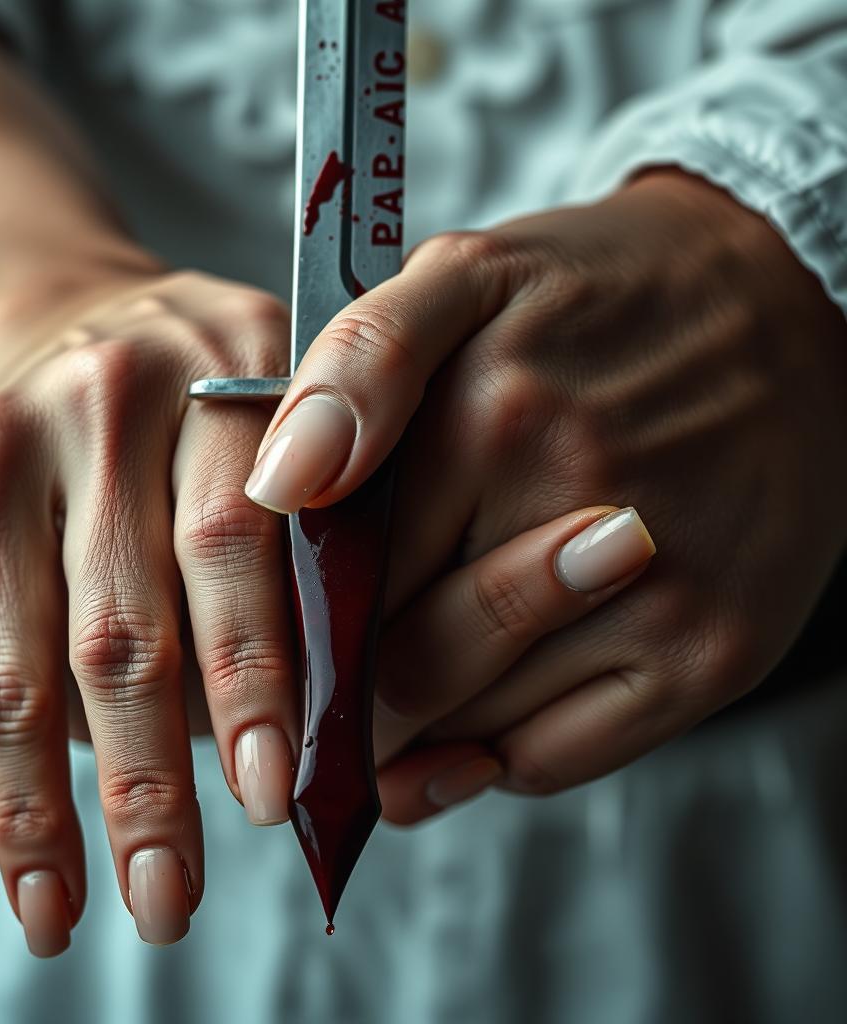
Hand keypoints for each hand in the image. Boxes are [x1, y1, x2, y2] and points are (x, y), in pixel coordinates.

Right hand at [0, 269, 300, 953]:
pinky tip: (38, 868)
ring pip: (39, 657)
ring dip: (68, 807)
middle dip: (154, 775)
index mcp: (228, 371)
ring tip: (108, 911)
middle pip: (129, 613)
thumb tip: (312, 744)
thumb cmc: (205, 419)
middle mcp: (109, 392)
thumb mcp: (281, 445)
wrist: (65, 322)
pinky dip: (8, 781)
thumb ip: (305, 564)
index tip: (274, 797)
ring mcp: (7, 436)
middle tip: (179, 897)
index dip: (253, 674)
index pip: (237, 541)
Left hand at [246, 169, 846, 820]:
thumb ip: (359, 362)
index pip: (342, 574)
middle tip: (319, 690)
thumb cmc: (601, 300)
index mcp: (494, 416)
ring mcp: (656, 595)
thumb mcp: (468, 276)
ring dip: (410, 731)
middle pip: (401, 663)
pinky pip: (553, 758)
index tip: (282, 639)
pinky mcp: (712, 655)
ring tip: (389, 703)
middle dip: (342, 689)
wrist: (780, 311)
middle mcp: (579, 507)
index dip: (294, 622)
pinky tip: (466, 725)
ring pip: (468, 725)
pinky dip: (486, 761)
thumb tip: (282, 482)